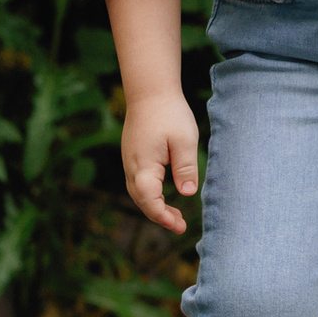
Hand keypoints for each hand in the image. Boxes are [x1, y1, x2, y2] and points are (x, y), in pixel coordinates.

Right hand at [121, 88, 201, 233]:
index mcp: (143, 165)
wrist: (150, 91)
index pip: (149, 200)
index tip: (179, 226)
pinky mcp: (133, 156)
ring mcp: (130, 161)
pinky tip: (164, 195)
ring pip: (138, 192)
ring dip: (154, 206)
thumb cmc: (169, 113)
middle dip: (159, 215)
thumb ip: (186, 167)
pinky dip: (150, 194)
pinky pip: (138, 182)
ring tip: (175, 216)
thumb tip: (187, 194)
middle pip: (141, 200)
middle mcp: (131, 166)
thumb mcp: (184, 140)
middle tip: (181, 225)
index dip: (162, 216)